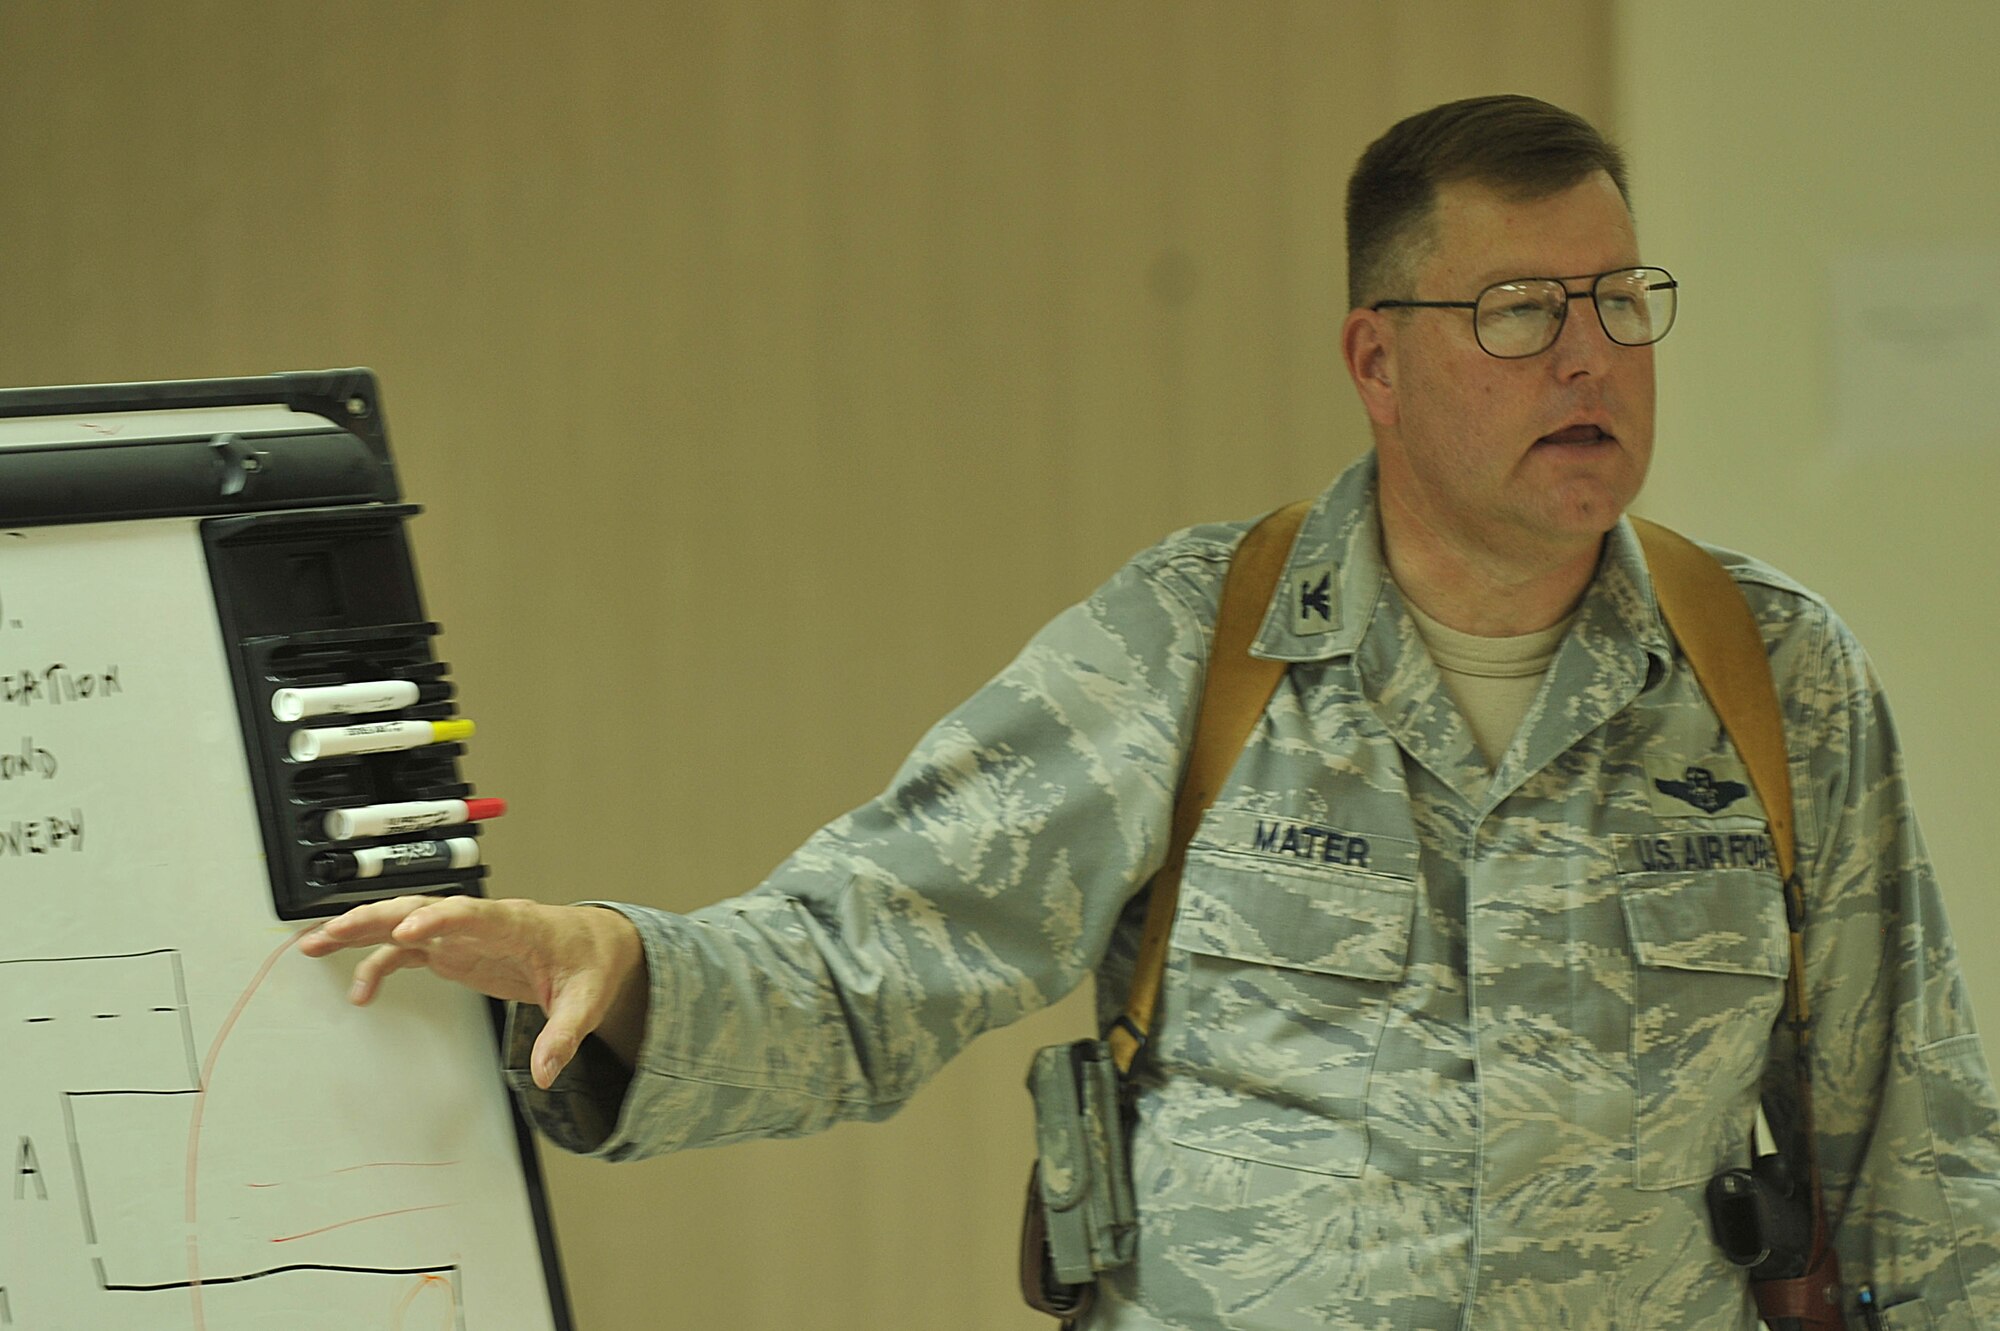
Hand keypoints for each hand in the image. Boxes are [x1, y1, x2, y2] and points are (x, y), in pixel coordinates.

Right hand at [299, 895, 647, 1089]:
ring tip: (314, 944)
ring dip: (360, 929)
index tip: (408, 931)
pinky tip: (359, 992)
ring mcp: (462, 934)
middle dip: (377, 917)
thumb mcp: (587, 1001)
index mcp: (517, 923)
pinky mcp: (453, 950)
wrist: (593, 944)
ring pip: (404, 922)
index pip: (475, 914)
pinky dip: (378, 963)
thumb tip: (546, 1074)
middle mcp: (481, 922)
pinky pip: (407, 950)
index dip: (441, 920)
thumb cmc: (590, 964)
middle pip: (423, 909)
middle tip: (333, 931)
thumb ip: (564, 1036)